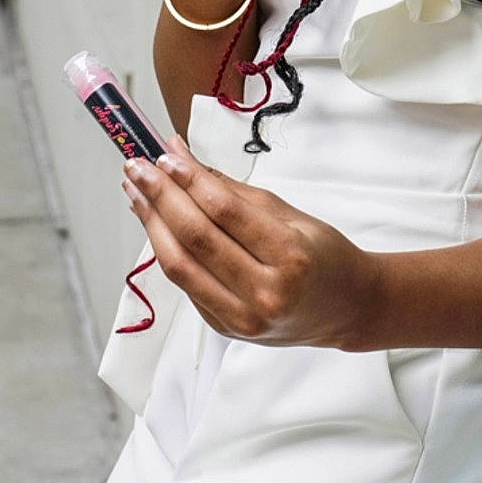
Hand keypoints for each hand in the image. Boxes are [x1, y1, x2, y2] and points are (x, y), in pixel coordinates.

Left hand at [122, 135, 380, 350]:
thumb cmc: (324, 255)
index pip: (224, 211)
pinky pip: (186, 284)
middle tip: (138, 166)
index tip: (166, 153)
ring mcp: (242, 318)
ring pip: (179, 266)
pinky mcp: (225, 328)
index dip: (189, 180)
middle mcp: (265, 294)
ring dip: (151, 223)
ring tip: (135, 191)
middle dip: (160, 197)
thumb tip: (184, 159)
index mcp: (290, 257)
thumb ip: (233, 191)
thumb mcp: (290, 214)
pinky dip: (166, 249)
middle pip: (196, 238)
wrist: (346, 308)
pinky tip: (155, 223)